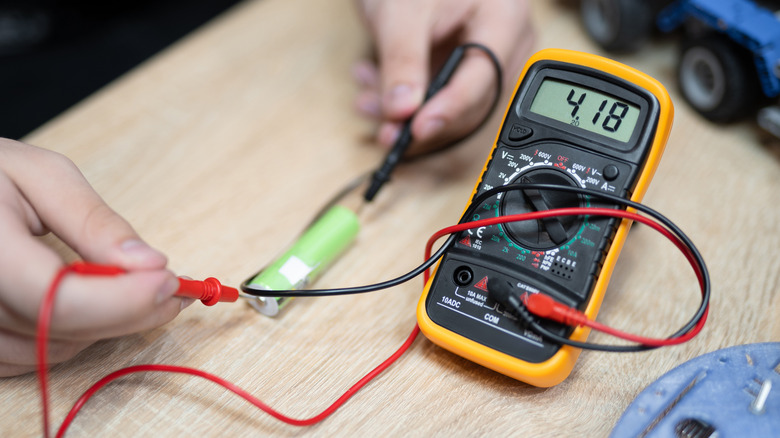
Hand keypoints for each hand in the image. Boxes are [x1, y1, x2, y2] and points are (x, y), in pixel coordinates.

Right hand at [0, 138, 187, 376]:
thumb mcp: (41, 176)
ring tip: (136, 287)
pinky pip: (31, 358)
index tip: (169, 280)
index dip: (123, 300)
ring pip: (52, 351)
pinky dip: (74, 334)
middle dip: (131, 311)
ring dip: (106, 325)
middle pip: (62, 330)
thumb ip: (94, 222)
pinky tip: (96, 303)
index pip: (58, 300)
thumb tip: (150, 264)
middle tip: (176, 286)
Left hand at [354, 0, 534, 154]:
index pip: (484, 78)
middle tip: (383, 128)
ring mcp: (487, 61)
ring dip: (407, 116)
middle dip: (420, 118)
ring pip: (453, 111)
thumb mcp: (401, 13)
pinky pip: (441, 103)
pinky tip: (376, 92)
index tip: (416, 129)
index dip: (449, 109)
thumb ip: (402, 62)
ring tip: (368, 101)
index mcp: (506, 19)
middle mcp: (507, 44)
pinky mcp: (464, 73)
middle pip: (472, 103)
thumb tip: (402, 112)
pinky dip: (407, 105)